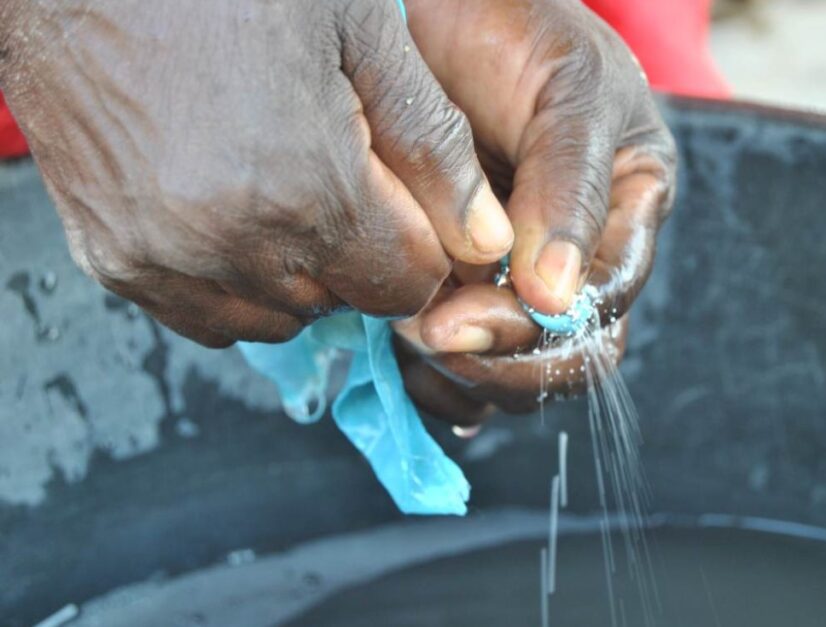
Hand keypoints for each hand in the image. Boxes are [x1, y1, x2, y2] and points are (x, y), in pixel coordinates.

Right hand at [0, 0, 512, 346]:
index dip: (422, 242)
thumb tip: (487, 239)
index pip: (409, 284)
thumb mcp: (360, 29)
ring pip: (281, 316)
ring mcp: (165, 261)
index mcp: (306, 189)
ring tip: (281, 182)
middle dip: (363, 252)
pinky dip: (237, 282)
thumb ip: (434, 144)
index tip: (407, 197)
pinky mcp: (116, 262)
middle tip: (338, 171)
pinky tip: (231, 209)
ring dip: (301, 271)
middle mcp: (232, 245)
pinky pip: (209, 316)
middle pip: (348, 303)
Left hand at [394, 0, 675, 424]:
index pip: (604, 306)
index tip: (461, 320)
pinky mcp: (459, 287)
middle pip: (565, 357)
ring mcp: (517, 277)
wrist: (439, 14)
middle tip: (426, 334)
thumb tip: (556, 299)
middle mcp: (578, 256)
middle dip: (500, 362)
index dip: (541, 331)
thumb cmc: (513, 29)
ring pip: (512, 371)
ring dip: (461, 376)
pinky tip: (397, 364)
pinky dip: (431, 379)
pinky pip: (460, 363)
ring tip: (403, 338)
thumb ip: (572, 187)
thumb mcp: (568, 89)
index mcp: (626, 212)